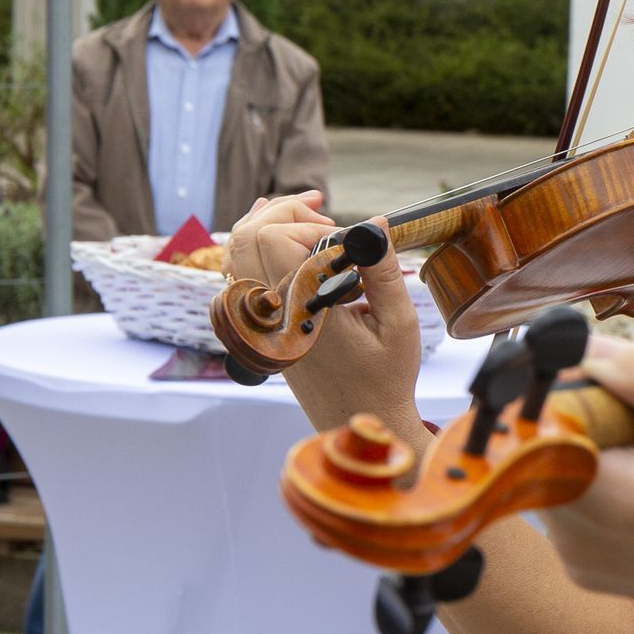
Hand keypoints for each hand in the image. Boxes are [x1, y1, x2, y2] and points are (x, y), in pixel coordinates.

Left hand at [225, 196, 424, 438]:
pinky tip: (283, 236)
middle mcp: (268, 314)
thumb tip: (376, 223)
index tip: (342, 236)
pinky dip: (257, 248)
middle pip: (243, 237)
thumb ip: (381, 269)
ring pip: (235, 253)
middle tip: (323, 213)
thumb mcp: (398, 322)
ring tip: (304, 213)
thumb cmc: (384, 377)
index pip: (271, 240)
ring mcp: (257, 322)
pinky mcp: (259, 327)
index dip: (304, 224)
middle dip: (283, 213)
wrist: (360, 420)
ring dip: (268, 225)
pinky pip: (240, 276)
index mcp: (299, 311)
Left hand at [544, 338, 633, 633]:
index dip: (566, 377)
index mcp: (610, 504)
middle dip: (592, 403)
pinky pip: (580, 495)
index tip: (619, 362)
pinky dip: (612, 466)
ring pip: (559, 465)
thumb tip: (593, 350)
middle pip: (542, 442)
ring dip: (604, 433)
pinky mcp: (598, 568)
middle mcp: (580, 541)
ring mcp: (585, 560)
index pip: (539, 419)